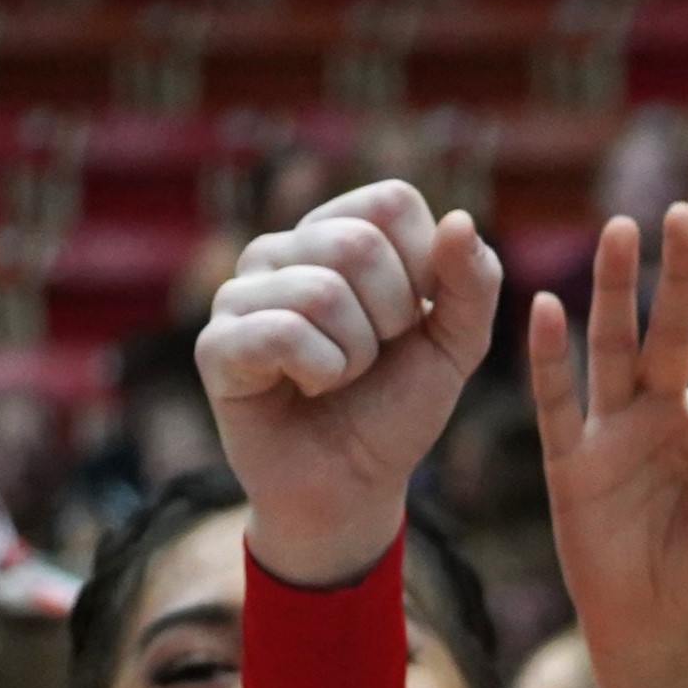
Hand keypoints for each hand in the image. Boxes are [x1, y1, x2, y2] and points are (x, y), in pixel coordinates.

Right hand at [197, 181, 503, 591]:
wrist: (353, 485)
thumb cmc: (396, 406)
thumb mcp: (456, 344)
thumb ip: (472, 283)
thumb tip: (460, 220)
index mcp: (335, 232)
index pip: (391, 202)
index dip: (424, 268)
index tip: (412, 319)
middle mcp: (280, 250)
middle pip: (356, 244)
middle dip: (391, 317)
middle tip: (372, 356)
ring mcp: (240, 293)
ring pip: (322, 292)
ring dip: (355, 356)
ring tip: (337, 377)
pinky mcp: (215, 343)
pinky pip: (283, 334)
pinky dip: (319, 374)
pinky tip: (305, 389)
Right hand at [533, 206, 687, 687]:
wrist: (656, 628)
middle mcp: (663, 419)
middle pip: (672, 334)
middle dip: (679, 277)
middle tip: (685, 215)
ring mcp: (614, 435)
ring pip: (614, 349)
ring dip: (617, 291)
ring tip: (622, 229)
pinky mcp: (572, 464)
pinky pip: (557, 403)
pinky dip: (550, 360)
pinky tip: (544, 306)